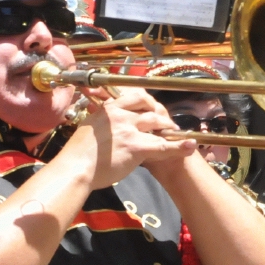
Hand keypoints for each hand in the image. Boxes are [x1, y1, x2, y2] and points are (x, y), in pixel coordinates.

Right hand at [65, 87, 185, 189]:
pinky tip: (190, 146)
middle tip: (167, 124)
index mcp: (109, 108)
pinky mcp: (136, 147)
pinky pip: (162, 146)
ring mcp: (130, 130)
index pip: (135, 96)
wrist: (75, 169)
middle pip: (149, 107)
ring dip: (169, 128)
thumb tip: (104, 120)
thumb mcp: (88, 127)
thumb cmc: (77, 154)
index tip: (153, 108)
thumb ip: (101, 120)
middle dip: (161, 114)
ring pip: (158, 123)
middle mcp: (121, 115)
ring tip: (176, 134)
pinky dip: (178, 147)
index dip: (148, 102)